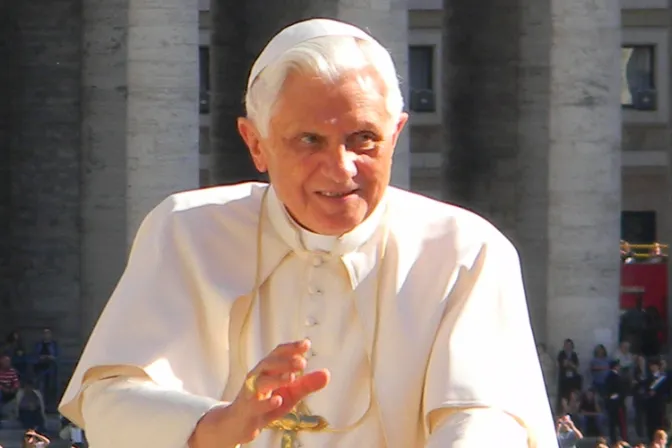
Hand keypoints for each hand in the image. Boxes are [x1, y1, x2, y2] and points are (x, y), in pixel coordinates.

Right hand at [188, 340, 329, 447]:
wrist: (240, 423)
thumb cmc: (266, 403)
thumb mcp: (290, 393)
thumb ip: (307, 384)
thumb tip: (327, 373)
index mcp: (268, 369)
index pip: (278, 353)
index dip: (291, 347)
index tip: (306, 344)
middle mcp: (257, 377)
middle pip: (268, 364)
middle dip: (284, 361)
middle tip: (302, 362)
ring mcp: (250, 394)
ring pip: (260, 382)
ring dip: (276, 379)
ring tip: (292, 378)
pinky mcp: (248, 411)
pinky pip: (255, 406)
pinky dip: (266, 403)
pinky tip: (278, 400)